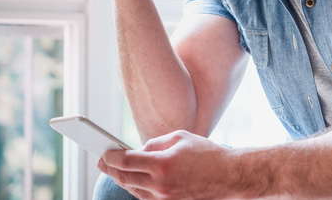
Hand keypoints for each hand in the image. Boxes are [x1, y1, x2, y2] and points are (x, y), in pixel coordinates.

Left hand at [98, 130, 241, 199]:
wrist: (229, 176)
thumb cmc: (206, 153)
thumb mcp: (179, 138)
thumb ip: (154, 143)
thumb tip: (137, 151)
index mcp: (162, 164)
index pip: (125, 162)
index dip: (110, 157)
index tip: (103, 152)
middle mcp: (161, 185)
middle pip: (125, 179)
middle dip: (111, 169)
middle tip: (102, 161)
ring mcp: (166, 199)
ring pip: (134, 191)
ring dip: (123, 179)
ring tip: (115, 169)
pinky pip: (146, 198)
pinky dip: (138, 188)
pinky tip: (133, 180)